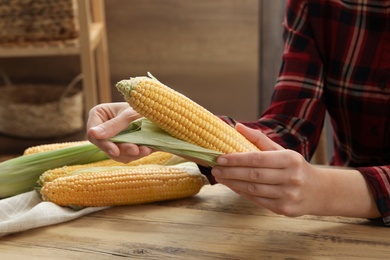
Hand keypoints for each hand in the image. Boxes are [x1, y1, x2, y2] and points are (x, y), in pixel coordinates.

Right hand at [86, 102, 152, 162]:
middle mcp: (103, 129)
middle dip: (122, 149)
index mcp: (99, 115)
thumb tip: (92, 133)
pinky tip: (147, 149)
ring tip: (145, 150)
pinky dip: (137, 154)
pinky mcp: (124, 146)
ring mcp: (114, 138)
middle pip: (106, 146)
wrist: (158, 108)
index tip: (115, 151)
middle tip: (135, 150)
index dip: (104, 144)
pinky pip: (127, 155)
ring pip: (117, 154)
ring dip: (131, 154)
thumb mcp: (128, 114)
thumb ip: (113, 125)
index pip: (94, 134)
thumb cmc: (143, 104)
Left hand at [211, 124, 328, 216]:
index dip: (236, 159)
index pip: (257, 158)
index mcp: (290, 159)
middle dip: (230, 171)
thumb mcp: (282, 151)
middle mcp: (291, 178)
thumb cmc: (295, 167)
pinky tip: (232, 185)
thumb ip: (259, 139)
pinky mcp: (284, 209)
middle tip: (214, 168)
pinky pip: (257, 200)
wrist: (319, 191)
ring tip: (220, 176)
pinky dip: (241, 192)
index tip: (219, 157)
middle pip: (253, 175)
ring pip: (253, 189)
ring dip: (232, 183)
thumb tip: (237, 127)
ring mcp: (288, 195)